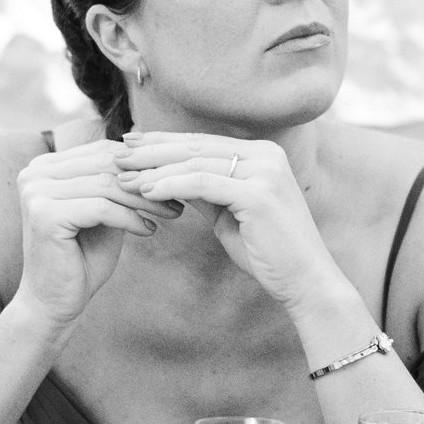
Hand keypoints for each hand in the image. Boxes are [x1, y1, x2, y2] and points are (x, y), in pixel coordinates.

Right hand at [13, 139, 177, 334]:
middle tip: (181, 194)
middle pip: (105, 164)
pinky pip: (102, 208)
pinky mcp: (45, 215)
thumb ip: (117, 183)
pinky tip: (149, 230)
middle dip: (148, 179)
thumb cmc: (81, 257)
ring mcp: (36, 193)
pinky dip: (131, 218)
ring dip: (145, 199)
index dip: (142, 163)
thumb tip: (156, 154)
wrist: (53, 303)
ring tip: (171, 211)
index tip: (175, 177)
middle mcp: (34, 173)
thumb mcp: (103, 211)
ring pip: (107, 184)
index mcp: (44, 166)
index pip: (102, 151)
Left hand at [114, 132, 338, 314]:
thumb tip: (168, 178)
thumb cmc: (267, 252)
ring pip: (196, 162)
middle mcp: (266, 154)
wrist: (305, 281)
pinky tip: (146, 191)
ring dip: (154, 169)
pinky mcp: (258, 193)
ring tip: (123, 176)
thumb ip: (206, 191)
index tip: (131, 145)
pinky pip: (202, 183)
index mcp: (262, 154)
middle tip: (118, 152)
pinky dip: (170, 185)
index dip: (165, 142)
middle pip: (196, 146)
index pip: (203, 142)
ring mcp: (265, 171)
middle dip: (153, 149)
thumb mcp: (230, 213)